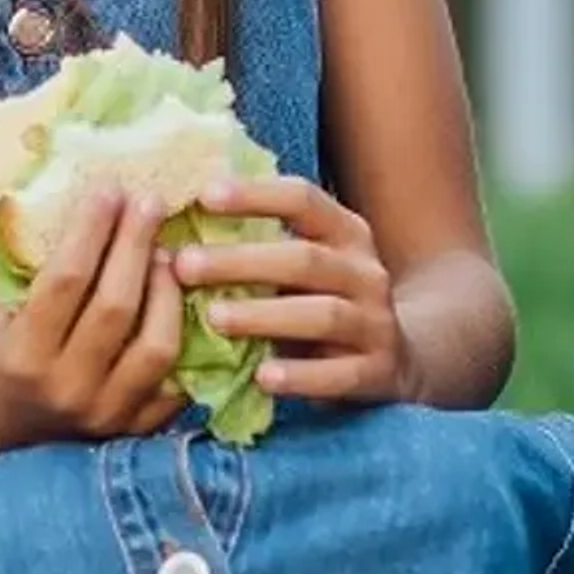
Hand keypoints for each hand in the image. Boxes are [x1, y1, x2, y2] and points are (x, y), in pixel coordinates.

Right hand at [0, 190, 192, 448]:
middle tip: (149, 202)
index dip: (92, 229)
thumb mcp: (0, 309)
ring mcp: (106, 415)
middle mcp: (66, 389)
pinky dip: (185, 339)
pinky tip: (182, 301)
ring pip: (157, 345)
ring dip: (168, 290)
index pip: (66, 281)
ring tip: (167, 253)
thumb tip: (84, 202)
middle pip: (117, 306)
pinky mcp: (134, 431)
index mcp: (23, 357)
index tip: (109, 189)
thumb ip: (35, 268)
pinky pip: (177, 380)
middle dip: (135, 245)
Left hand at [173, 174, 410, 406]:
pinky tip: (262, 378)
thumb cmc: (325, 300)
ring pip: (322, 315)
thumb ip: (260, 244)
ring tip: (214, 319)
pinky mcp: (378, 371)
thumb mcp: (306, 264)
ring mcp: (376, 323)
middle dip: (241, 262)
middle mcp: (366, 272)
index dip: (255, 195)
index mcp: (346, 232)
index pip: (303, 199)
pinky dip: (300, 377)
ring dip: (264, 316)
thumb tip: (175, 221)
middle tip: (184, 265)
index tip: (203, 195)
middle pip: (305, 259)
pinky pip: (340, 375)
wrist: (398, 358)